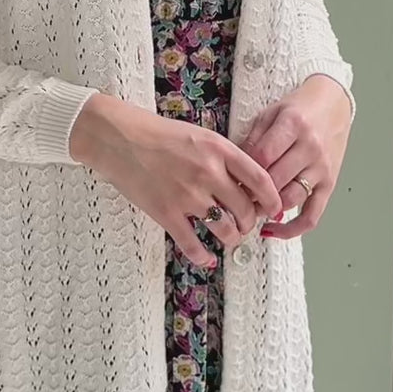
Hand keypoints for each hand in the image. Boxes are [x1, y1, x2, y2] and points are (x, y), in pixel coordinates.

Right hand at [69, 93, 282, 268]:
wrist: (119, 137)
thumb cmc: (157, 133)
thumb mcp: (199, 135)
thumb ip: (223, 157)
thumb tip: (244, 184)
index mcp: (219, 150)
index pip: (260, 180)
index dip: (272, 199)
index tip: (274, 209)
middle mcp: (208, 173)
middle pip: (245, 209)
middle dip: (250, 223)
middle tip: (247, 226)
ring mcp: (188, 195)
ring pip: (225, 230)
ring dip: (232, 239)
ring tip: (229, 238)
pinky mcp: (166, 213)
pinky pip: (193, 244)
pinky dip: (203, 256)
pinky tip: (207, 258)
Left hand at [238, 75, 353, 239]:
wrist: (334, 104)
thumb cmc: (300, 108)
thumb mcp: (271, 114)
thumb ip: (253, 140)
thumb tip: (234, 170)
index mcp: (293, 125)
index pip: (262, 157)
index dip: (242, 172)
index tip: (229, 180)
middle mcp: (310, 148)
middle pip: (274, 181)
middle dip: (251, 193)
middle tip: (236, 197)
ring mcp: (321, 168)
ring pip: (290, 199)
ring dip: (267, 209)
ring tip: (252, 208)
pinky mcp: (329, 184)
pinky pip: (313, 214)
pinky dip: (293, 228)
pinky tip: (274, 230)